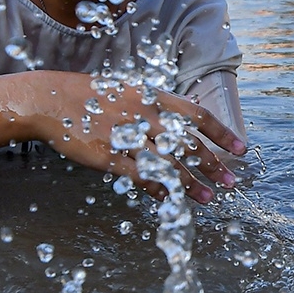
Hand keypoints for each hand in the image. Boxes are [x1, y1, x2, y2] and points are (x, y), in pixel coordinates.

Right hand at [29, 74, 246, 205]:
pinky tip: (171, 201)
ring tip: (208, 198)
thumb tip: (185, 117)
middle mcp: (145, 115)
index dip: (222, 134)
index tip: (241, 149)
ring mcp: (128, 136)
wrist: (52, 100)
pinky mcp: (109, 155)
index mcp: (154, 97)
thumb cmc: (93, 96)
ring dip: (191, 184)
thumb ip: (156, 107)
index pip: (197, 116)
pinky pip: (141, 176)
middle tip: (230, 182)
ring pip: (169, 164)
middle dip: (212, 165)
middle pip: (188, 144)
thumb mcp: (130, 90)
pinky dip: (159, 190)